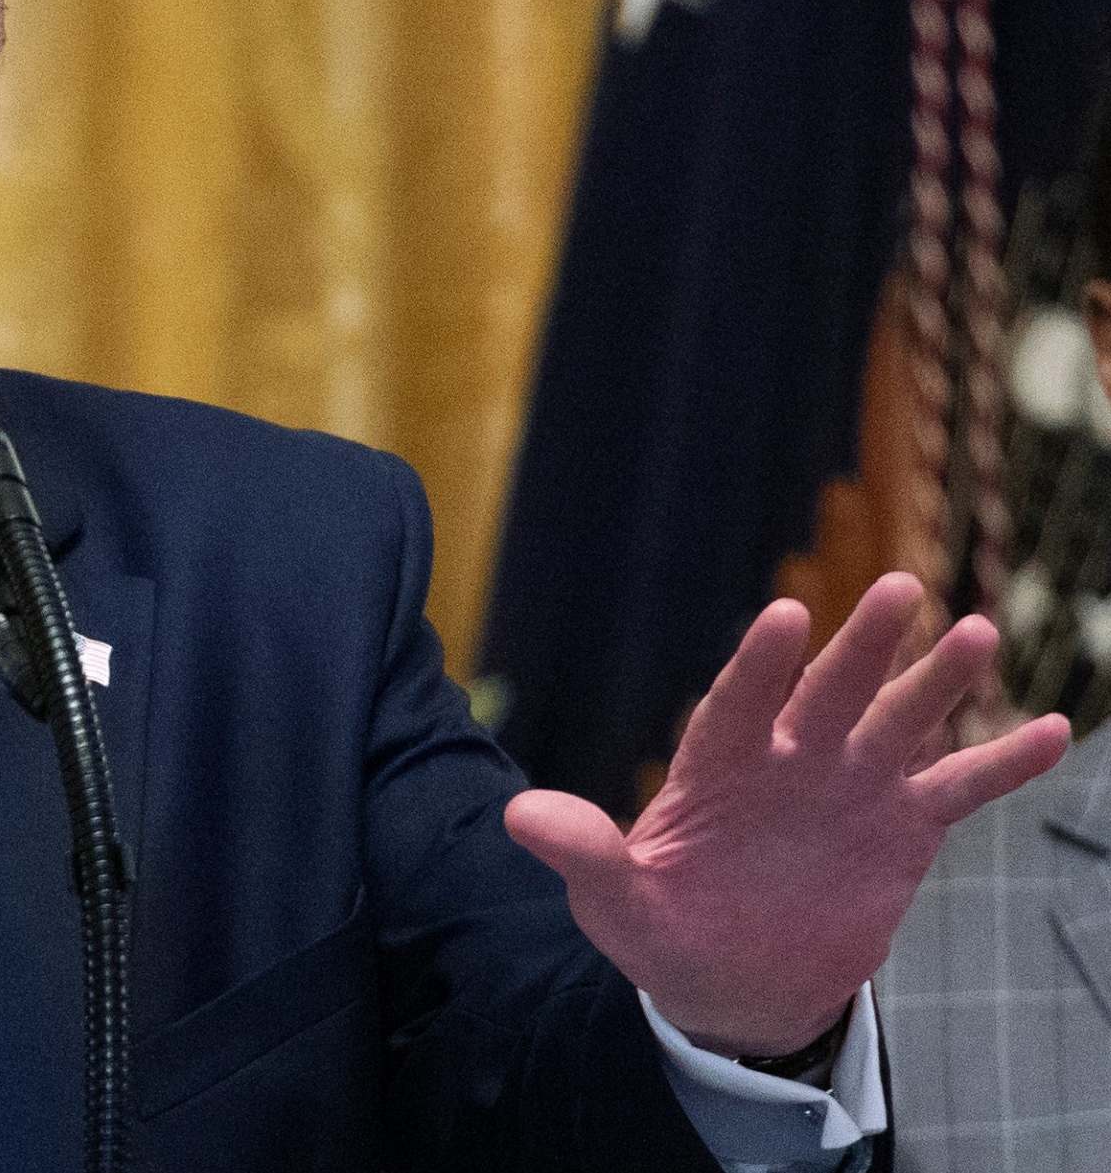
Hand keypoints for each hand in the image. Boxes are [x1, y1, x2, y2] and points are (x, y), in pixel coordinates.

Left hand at [504, 571, 1069, 1055]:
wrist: (730, 980)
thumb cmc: (661, 927)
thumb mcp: (614, 902)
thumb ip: (581, 853)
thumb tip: (518, 816)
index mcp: (716, 766)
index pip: (739, 704)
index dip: (759, 664)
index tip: (784, 617)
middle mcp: (789, 759)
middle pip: (828, 691)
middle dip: (862, 647)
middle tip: (899, 590)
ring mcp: (848, 787)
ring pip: (899, 722)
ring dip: (937, 682)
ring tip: (979, 632)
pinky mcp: (900, 828)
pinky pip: (958, 788)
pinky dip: (1002, 761)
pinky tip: (1052, 728)